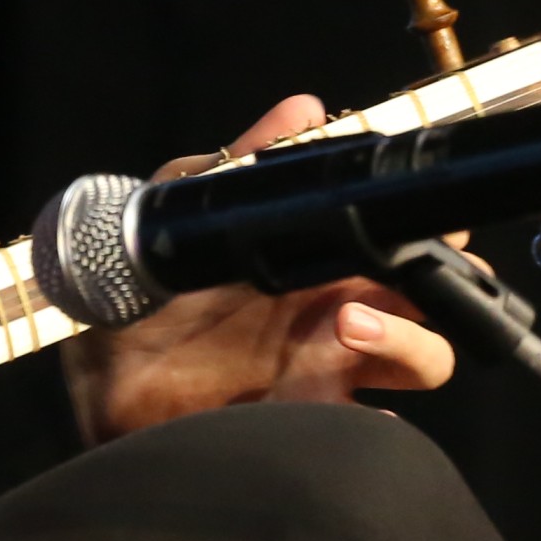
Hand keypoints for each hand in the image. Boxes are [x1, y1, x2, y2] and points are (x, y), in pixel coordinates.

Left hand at [61, 93, 457, 444]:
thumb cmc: (145, 279)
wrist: (96, 354)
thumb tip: (303, 108)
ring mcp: (327, 369)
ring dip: (407, 342)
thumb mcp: (185, 202)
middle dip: (444, 289)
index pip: (412, 247)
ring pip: (422, 362)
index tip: (431, 224)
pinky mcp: (302, 416)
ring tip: (350, 323)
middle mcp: (338, 314)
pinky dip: (374, 424)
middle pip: (439, 306)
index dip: (439, 236)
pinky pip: (365, 432)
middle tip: (403, 274)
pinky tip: (348, 404)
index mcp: (323, 262)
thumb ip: (242, 158)